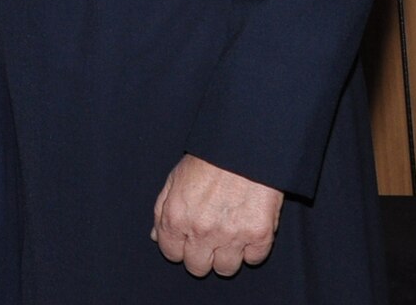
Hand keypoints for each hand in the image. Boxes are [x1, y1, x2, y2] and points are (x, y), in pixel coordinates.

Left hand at [151, 154, 282, 275]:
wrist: (242, 147)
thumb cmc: (207, 160)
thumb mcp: (174, 180)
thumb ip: (162, 212)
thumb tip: (157, 236)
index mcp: (176, 217)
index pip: (171, 253)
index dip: (179, 248)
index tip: (188, 241)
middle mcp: (201, 231)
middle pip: (197, 267)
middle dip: (202, 256)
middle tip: (209, 240)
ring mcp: (231, 235)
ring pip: (225, 268)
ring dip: (227, 255)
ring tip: (229, 236)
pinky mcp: (258, 235)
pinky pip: (253, 259)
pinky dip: (251, 249)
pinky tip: (247, 231)